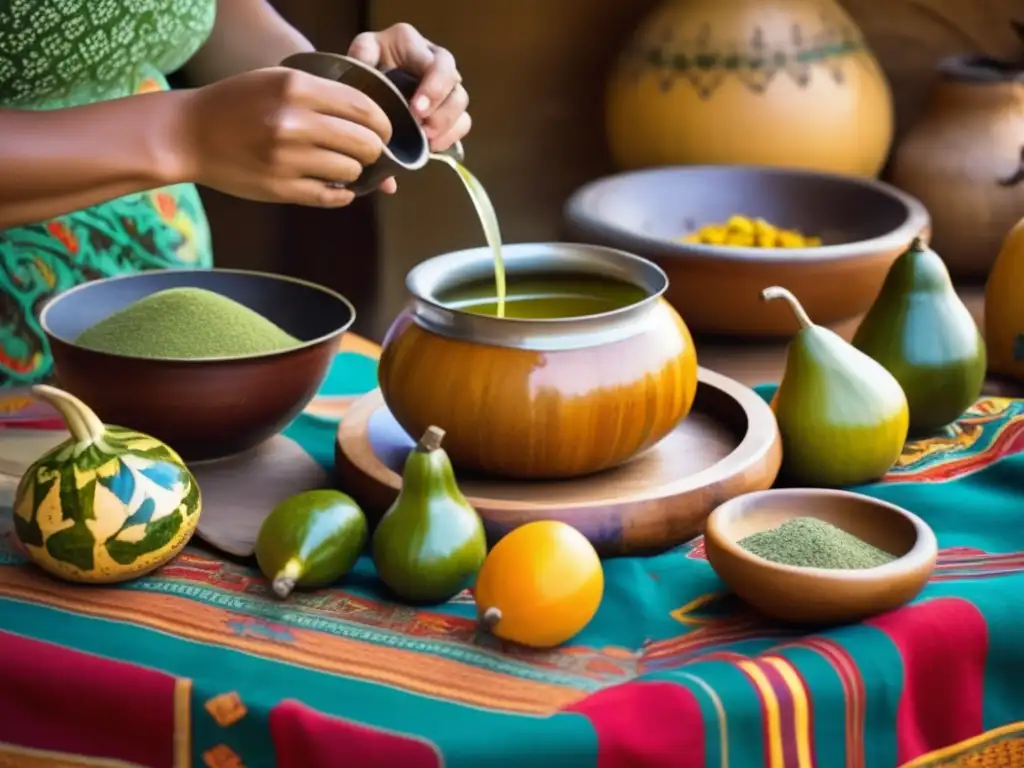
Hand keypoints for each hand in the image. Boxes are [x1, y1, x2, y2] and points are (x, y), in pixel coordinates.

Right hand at [179, 67, 392, 207]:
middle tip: (367, 153)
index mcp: (297, 87)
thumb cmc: (238, 104)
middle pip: (365, 143)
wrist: (189, 134)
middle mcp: (294, 122)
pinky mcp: (280, 188)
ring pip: (351, 171)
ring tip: (341, 167)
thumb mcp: (279, 81)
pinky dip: (341, 194)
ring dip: (354, 172)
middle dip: (374, 151)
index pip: (365, 108)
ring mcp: (287, 158)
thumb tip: (376, 125)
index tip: (383, 132)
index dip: (383, 123)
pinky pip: (331, 197)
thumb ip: (324, 97)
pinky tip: (335, 187)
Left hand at [348, 23, 470, 154]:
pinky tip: (431, 146)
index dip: (433, 89)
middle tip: (425, 130)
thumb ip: (362, 55)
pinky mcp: (448, 109)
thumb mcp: (361, 54)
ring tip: (426, 140)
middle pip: (455, 86)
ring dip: (447, 126)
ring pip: (461, 105)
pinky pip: (462, 124)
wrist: (365, 82)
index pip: (438, 64)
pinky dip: (450, 137)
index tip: (417, 110)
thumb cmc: (364, 64)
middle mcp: (436, 61)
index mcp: (414, 45)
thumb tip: (365, 67)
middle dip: (443, 112)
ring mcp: (445, 86)